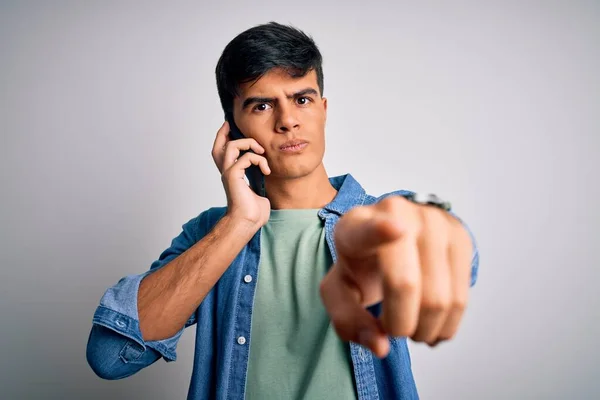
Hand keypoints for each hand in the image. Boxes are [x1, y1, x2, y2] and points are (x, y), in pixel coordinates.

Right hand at [211, 121, 271, 226]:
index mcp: (231, 175)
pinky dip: (259, 160)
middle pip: (218, 146)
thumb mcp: (258, 191)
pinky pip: (246, 157)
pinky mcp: (233, 176)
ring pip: (231, 146)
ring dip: (248, 143)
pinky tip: (266, 170)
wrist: (247, 223)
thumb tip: (266, 175)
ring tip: (261, 151)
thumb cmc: (253, 212)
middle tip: (233, 125)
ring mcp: (228, 173)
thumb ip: (258, 180)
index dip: (223, 137)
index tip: (229, 126)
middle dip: (225, 132)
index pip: (221, 152)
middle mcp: (226, 172)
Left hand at [319, 196, 472, 357]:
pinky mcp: (461, 236)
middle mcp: (398, 213)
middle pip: (406, 284)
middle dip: (399, 324)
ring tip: (412, 325)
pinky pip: (461, 298)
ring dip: (424, 329)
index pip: (369, 229)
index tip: (395, 230)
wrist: (391, 232)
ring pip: (439, 298)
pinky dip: (445, 325)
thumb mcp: (340, 290)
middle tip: (393, 329)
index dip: (382, 231)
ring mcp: (434, 221)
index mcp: (357, 224)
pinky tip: (431, 322)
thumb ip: (348, 320)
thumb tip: (381, 345)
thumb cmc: (361, 264)